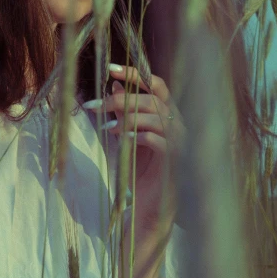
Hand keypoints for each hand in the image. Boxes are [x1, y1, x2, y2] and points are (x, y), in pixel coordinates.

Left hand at [85, 64, 186, 234]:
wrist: (148, 208)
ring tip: (107, 127)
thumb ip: (125, 112)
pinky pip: (161, 142)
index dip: (135, 74)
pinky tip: (123, 140)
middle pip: (153, 100)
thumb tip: (116, 85)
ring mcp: (180, 143)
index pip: (156, 85)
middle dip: (122, 100)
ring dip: (129, 119)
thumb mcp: (127, 136)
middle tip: (96, 106)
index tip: (110, 69)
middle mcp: (178, 125)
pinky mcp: (176, 163)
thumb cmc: (139, 172)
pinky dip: (140, 137)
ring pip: (158, 117)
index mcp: (167, 115)